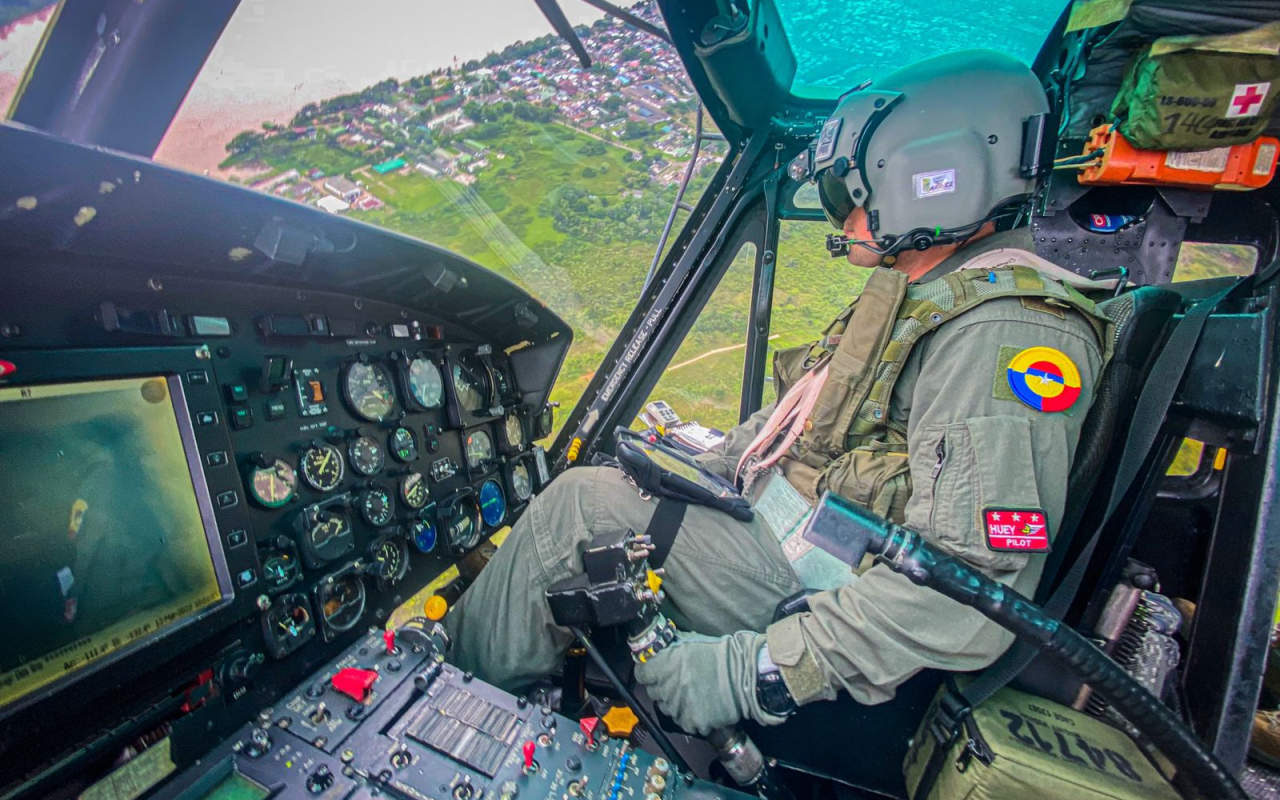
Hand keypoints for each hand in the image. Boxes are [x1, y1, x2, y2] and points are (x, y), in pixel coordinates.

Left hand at [633, 630, 785, 735]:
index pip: (642, 673)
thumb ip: (670, 651)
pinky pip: (684, 722)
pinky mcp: (692, 722)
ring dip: (675, 703)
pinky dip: (691, 716)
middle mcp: (666, 687)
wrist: (742, 675)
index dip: (648, 671)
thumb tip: (659, 652)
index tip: (653, 672)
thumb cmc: (719, 656)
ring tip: (692, 694)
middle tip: (678, 682)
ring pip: (667, 709)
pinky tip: (702, 706)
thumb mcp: (689, 644)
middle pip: (653, 692)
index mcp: (663, 666)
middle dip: (662, 687)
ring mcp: (678, 707)